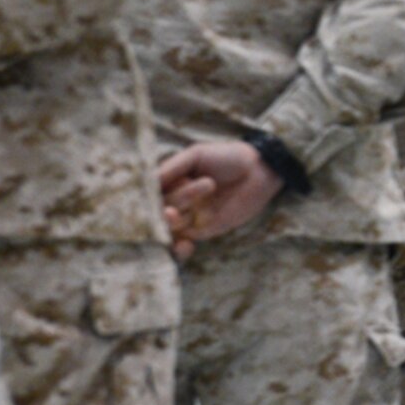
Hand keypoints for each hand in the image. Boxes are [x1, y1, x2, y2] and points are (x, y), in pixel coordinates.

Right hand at [157, 141, 284, 260]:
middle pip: (159, 209)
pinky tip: (185, 245)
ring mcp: (188, 216)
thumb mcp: (196, 155)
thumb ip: (171, 168)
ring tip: (191, 201)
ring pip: (171, 225)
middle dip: (171, 202)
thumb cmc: (227, 157)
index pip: (148, 194)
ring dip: (178, 217)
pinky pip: (182, 243)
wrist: (259, 170)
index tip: (152, 197)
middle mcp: (175, 200)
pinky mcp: (202, 230)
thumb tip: (146, 182)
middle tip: (186, 196)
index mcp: (169, 180)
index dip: (146, 198)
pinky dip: (179, 249)